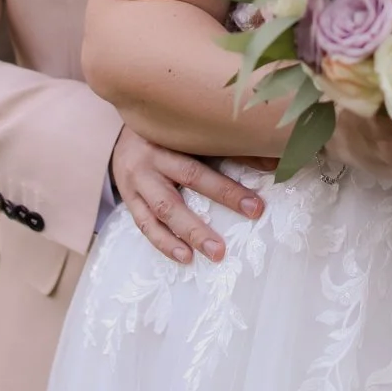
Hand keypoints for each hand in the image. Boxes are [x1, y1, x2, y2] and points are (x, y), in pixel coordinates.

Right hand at [110, 129, 262, 265]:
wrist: (117, 134)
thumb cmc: (165, 134)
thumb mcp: (191, 133)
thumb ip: (228, 147)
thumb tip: (274, 161)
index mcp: (173, 133)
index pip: (210, 148)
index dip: (241, 158)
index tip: (264, 180)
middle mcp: (153, 155)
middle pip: (190, 176)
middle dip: (223, 195)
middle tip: (253, 212)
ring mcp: (137, 179)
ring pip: (164, 207)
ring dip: (191, 231)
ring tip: (216, 252)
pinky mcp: (128, 199)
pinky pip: (144, 224)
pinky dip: (165, 242)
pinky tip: (184, 257)